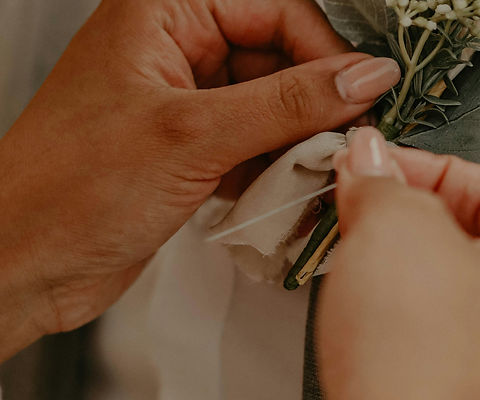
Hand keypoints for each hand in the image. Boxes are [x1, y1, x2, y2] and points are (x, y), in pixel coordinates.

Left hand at [0, 0, 400, 360]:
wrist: (21, 265)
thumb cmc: (66, 189)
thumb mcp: (194, 136)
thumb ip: (289, 102)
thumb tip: (365, 76)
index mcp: (163, 11)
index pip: (277, 9)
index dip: (325, 52)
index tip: (363, 94)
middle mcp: (176, 47)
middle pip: (282, 56)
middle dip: (313, 104)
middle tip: (340, 141)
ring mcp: (186, 99)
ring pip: (276, 104)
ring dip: (298, 143)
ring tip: (306, 174)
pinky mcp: (193, 146)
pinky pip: (259, 143)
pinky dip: (277, 169)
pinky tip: (279, 193)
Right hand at [316, 127, 479, 398]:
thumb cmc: (425, 368)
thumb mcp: (393, 233)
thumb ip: (385, 184)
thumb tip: (373, 164)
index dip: (426, 170)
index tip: (376, 171)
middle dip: (418, 223)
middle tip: (365, 219)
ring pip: (474, 295)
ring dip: (418, 277)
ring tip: (369, 278)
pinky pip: (465, 345)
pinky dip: (426, 329)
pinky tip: (388, 335)